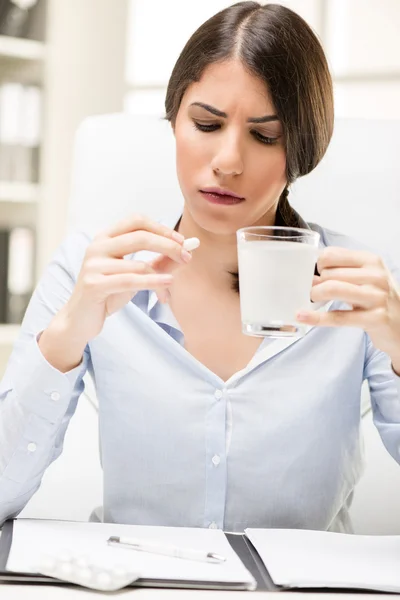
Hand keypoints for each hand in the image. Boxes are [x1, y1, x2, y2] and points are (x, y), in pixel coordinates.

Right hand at [55, 214, 190, 343]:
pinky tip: (167, 284)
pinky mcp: (94, 284)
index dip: (161, 228)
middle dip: (168, 245)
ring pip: (138, 264)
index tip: (181, 241)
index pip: (137, 221)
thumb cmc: (108, 293)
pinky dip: (152, 283)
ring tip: (171, 284)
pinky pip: (130, 281)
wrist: (81, 319)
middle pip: (140, 237)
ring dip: (161, 275)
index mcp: (105, 238)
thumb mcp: (135, 275)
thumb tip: (187, 252)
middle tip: (186, 256)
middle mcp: (97, 247)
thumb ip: (158, 263)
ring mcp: (93, 265)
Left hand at [296, 247, 399, 369]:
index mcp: (372, 261)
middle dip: (315, 284)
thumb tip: (310, 274)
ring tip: (310, 300)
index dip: (318, 265)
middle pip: (329, 273)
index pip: (332, 255)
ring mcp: (378, 297)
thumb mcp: (365, 278)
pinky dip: (316, 318)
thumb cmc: (377, 300)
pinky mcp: (376, 318)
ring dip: (315, 295)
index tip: (317, 274)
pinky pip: (338, 317)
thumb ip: (342, 271)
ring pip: (333, 289)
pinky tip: (302, 316)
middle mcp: (377, 276)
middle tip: (312, 292)